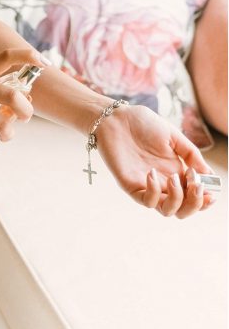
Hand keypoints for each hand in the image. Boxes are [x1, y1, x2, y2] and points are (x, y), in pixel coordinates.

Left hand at [91, 102, 217, 217]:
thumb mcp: (173, 136)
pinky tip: (152, 173)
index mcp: (176, 172)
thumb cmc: (143, 124)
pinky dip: (154, 192)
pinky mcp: (131, 186)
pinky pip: (146, 201)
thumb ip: (191, 155)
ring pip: (168, 211)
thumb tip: (209, 175)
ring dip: (177, 200)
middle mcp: (164, 183)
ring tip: (174, 177)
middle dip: (195, 204)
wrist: (116, 117)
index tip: (212, 191)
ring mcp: (148, 186)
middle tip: (197, 187)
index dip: (205, 199)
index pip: (194, 196)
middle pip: (183, 210)